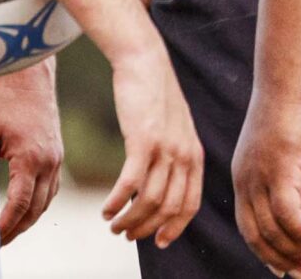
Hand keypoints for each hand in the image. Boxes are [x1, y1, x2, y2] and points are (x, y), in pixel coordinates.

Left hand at [0, 60, 63, 243]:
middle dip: (17, 229)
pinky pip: (52, 189)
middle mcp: (49, 162)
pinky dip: (39, 204)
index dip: (6, 225)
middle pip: (35, 209)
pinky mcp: (57, 154)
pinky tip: (25, 208)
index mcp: (31, 159)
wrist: (31, 76)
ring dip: (29, 219)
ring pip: (46, 202)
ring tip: (9, 231)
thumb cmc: (5, 99)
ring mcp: (56, 159)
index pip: (20, 204)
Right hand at [100, 40, 201, 246]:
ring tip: (112, 225)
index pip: (189, 204)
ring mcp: (165, 148)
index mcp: (195, 154)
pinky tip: (105, 208)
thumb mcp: (174, 126)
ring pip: (149, 200)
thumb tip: (163, 181)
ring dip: (129, 219)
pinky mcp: (143, 141)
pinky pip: (131, 184)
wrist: (144, 59)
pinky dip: (117, 202)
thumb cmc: (153, 92)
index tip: (159, 242)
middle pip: (168, 208)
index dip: (174, 227)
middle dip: (146, 228)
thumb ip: (174, 153)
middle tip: (126, 235)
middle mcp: (184, 155)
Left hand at [233, 87, 300, 275]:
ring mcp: (260, 176)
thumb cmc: (289, 121)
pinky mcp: (280, 168)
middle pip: (258, 234)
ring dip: (295, 248)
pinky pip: (288, 211)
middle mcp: (246, 182)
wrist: (286, 88)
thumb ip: (296, 195)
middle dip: (281, 259)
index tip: (284, 271)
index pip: (249, 228)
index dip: (266, 254)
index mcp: (243, 180)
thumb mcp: (288, 164)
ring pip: (274, 227)